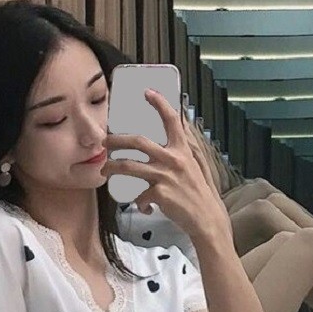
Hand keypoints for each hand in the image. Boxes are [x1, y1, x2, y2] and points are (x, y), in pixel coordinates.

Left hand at [100, 89, 226, 239]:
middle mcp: (173, 160)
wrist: (207, 219)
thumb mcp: (196, 167)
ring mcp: (165, 177)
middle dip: (116, 140)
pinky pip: (139, 196)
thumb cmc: (200, 195)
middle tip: (105, 143)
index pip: (171, 120)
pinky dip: (139, 203)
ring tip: (105, 171)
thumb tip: (180, 134)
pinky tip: (143, 207)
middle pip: (138, 142)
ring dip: (113, 167)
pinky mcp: (160, 195)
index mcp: (182, 150)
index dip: (160, 103)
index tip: (148, 92)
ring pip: (130, 166)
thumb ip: (183, 152)